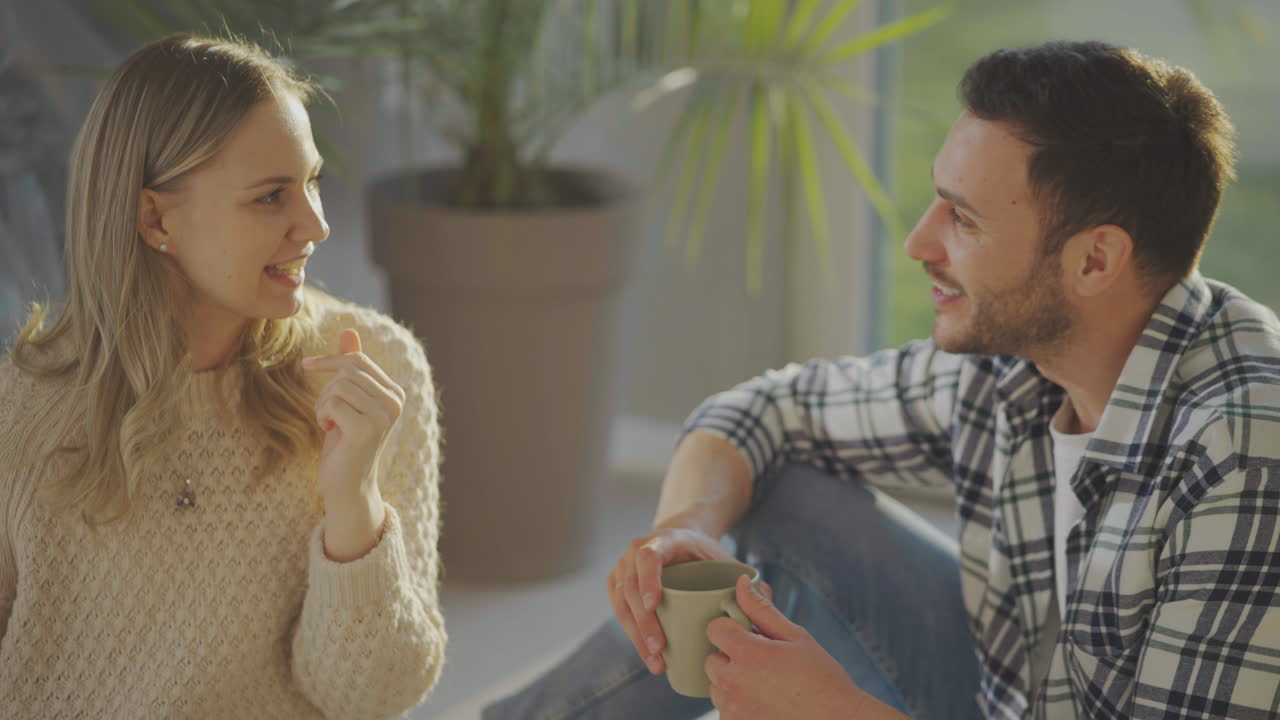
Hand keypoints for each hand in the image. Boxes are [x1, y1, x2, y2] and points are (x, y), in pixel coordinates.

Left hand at [302, 328, 404, 506]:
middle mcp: (395, 402)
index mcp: (395, 392)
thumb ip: (352, 367)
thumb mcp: (348, 400)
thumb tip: (349, 329)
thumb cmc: (345, 440)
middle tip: (326, 412)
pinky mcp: (366, 429)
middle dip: (327, 388)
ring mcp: (383, 416)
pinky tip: (330, 431)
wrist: (347, 484)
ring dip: (323, 403)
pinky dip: (322, 415)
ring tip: (329, 423)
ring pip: (338, 386)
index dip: (330, 360)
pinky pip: (332, 402)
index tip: (308, 365)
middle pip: (347, 371)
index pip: (358, 360)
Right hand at [607, 524, 735, 674]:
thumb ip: (744, 577)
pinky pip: (620, 612)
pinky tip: (648, 656)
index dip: (648, 579)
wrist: (681, 540)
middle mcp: (637, 551)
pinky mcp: (617, 584)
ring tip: (656, 662)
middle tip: (660, 648)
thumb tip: (764, 595)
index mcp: (664, 540)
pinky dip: (633, 636)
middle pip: (632, 587)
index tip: (653, 605)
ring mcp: (623, 568)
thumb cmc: (703, 553)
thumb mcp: (722, 556)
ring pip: (622, 604)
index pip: (648, 556)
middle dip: (644, 622)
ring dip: (637, 636)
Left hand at [705, 576, 872, 719]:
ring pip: (716, 686)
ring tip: (764, 683)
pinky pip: (724, 709)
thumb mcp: (795, 637)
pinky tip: (763, 702)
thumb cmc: (821, 678)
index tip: (748, 634)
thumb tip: (742, 583)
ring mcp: (733, 709)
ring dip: (732, 682)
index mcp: (747, 654)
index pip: (714, 629)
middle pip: (712, 659)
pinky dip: (738, 704)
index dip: (731, 628)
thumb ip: (762, 610)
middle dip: (731, 656)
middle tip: (761, 661)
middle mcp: (734, 683)